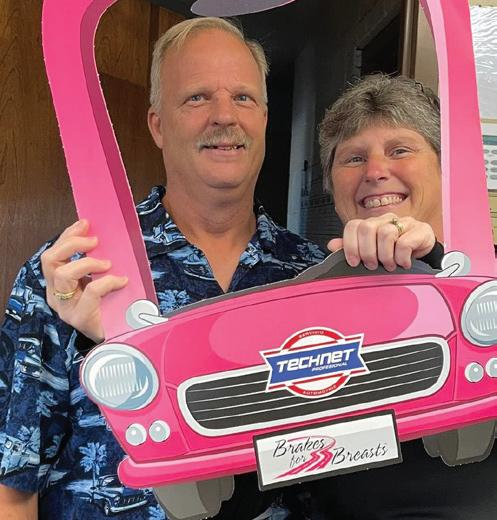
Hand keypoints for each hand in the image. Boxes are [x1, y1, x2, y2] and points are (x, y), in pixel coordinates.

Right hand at [41, 219, 127, 341]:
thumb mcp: (99, 280)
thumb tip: (102, 238)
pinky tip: (121, 280)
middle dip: (72, 244)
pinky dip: (108, 281)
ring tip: (107, 264)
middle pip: (49, 260)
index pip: (52, 254)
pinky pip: (90, 291)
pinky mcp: (80, 318)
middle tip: (95, 241)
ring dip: (87, 263)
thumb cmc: (111, 305)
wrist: (119, 336)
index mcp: (57, 284)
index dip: (67, 236)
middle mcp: (56, 295)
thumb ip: (95, 264)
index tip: (85, 224)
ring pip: (63, 274)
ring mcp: (66, 308)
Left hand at [327, 213, 435, 271]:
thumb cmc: (394, 253)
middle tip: (373, 265)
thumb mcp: (371, 253)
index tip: (354, 262)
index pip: (353, 226)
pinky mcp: (421, 230)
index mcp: (371, 224)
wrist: (423, 255)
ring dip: (385, 256)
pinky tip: (403, 263)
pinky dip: (401, 258)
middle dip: (367, 252)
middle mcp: (386, 219)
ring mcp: (404, 222)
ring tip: (389, 265)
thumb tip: (331, 245)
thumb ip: (351, 248)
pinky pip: (405, 242)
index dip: (349, 245)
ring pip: (385, 233)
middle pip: (367, 228)